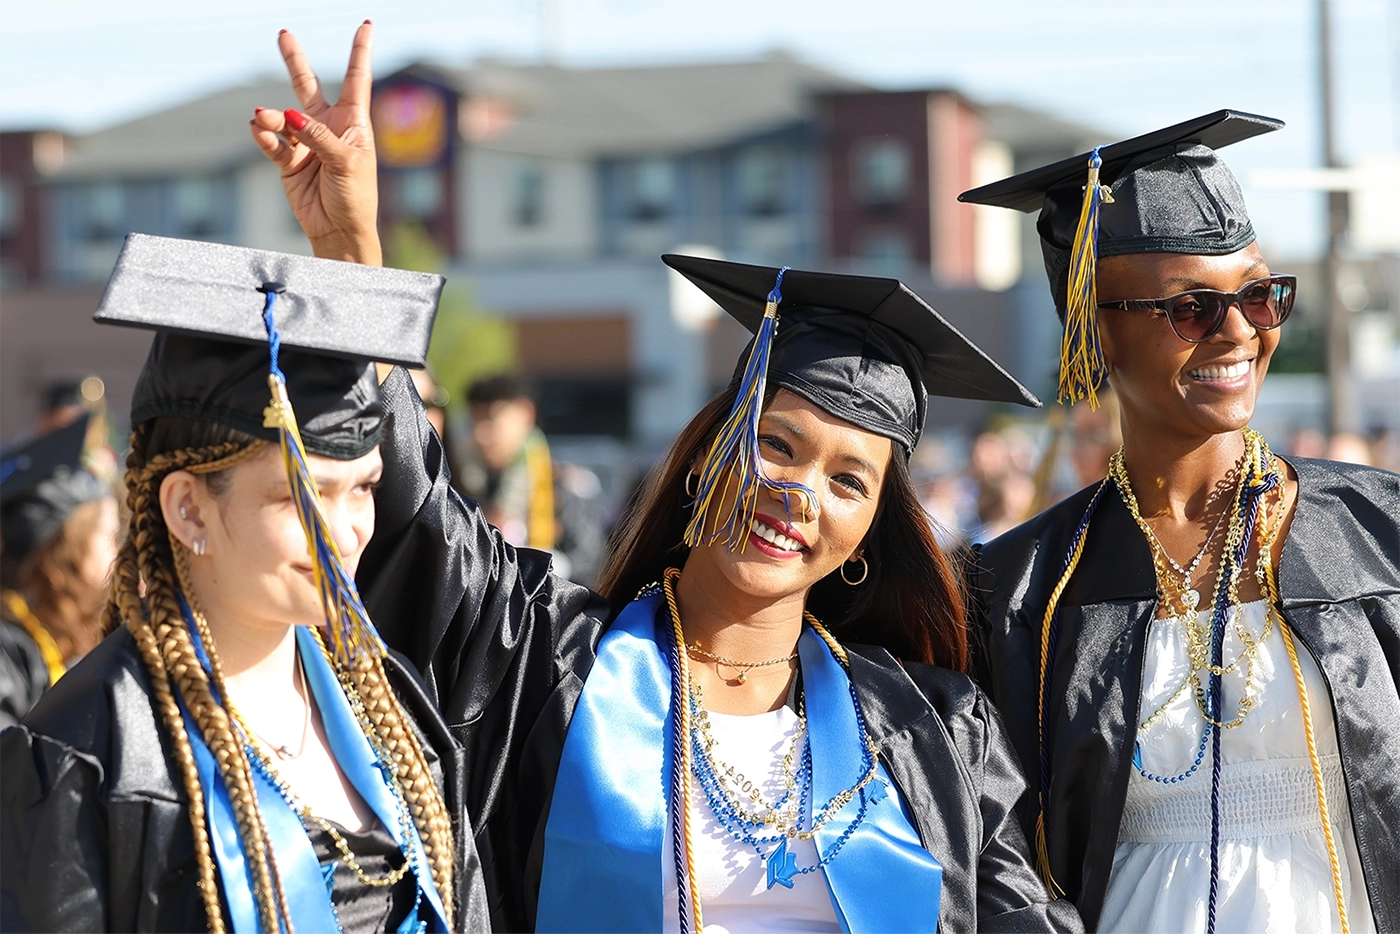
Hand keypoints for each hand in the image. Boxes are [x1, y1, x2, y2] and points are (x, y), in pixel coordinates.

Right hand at [250, 23, 381, 265]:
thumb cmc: (356, 198)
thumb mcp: (346, 163)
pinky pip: (271, 141)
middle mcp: (328, 127)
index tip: (366, 24)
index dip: (360, 52)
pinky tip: (257, 129)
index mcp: (353, 123)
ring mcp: (306, 142)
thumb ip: (319, 136)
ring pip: (283, 117)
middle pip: (308, 85)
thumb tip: (289, 114)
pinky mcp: (288, 161)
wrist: (339, 231)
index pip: (356, 79)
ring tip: (262, 117)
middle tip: (283, 33)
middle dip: (295, 60)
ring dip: (272, 116)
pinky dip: (263, 135)